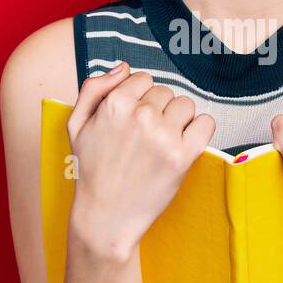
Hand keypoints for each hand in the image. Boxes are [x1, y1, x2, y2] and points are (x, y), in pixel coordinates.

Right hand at [66, 62, 215, 258]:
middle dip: (157, 109)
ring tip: (162, 141)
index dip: (138, 98)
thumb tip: (123, 67)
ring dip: (178, 119)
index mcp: (115, 104)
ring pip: (186, 105)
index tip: (133, 118)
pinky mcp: (183, 156)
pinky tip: (183, 143)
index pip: (143, 79)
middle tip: (145, 136)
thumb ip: (94, 88)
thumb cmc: (91, 170)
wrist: (105, 216)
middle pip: (165, 92)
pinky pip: (206, 123)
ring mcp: (164, 136)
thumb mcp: (76, 125)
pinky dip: (199, 130)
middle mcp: (142, 116)